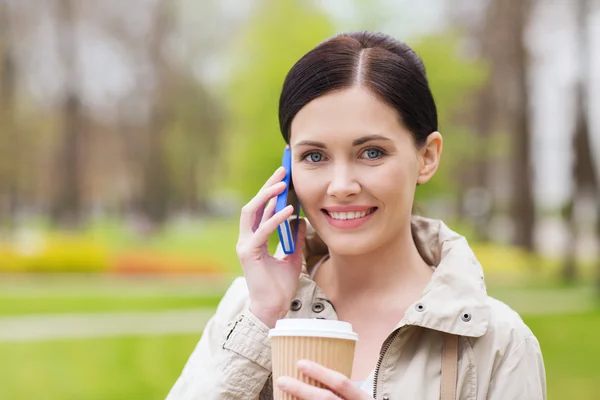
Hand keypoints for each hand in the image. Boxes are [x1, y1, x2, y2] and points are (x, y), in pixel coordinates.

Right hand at [236, 167, 306, 328]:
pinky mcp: (249, 253)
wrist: (273, 309)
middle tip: (282, 171)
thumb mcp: (292, 257)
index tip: (284, 177)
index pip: (260, 209)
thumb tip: (301, 221)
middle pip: (253, 205)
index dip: (271, 192)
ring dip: (267, 196)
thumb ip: (294, 238)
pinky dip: (275, 219)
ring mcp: (245, 245)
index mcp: (254, 239)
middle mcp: (247, 239)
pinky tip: (289, 211)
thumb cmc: (280, 286)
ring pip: (252, 212)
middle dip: (267, 187)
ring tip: (282, 184)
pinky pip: (262, 231)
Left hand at [277, 360, 371, 399]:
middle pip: (325, 399)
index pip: (341, 383)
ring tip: (282, 397)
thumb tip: (316, 374)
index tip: (300, 363)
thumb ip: (345, 391)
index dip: (320, 372)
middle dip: (301, 390)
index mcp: (362, 399)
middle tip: (281, 380)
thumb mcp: (361, 399)